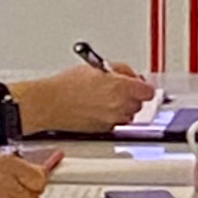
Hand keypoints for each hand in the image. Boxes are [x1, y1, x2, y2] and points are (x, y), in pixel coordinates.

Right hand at [10, 61, 155, 133]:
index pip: (148, 91)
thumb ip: (119, 70)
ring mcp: (112, 120)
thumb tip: (129, 74)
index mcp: (120, 87)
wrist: (50, 104)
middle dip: (131, 96)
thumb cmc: (66, 85)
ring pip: (128, 115)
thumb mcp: (95, 67)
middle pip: (139, 104)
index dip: (143, 87)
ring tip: (104, 99)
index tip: (140, 85)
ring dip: (121, 108)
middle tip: (117, 89)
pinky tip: (96, 108)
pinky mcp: (103, 130)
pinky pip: (115, 123)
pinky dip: (110, 117)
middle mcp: (119, 106)